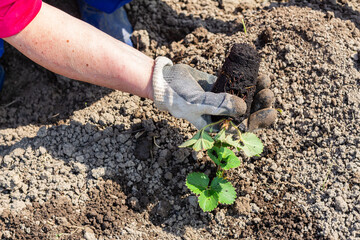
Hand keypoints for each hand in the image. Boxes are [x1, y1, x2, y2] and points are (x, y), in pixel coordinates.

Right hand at [151, 57, 275, 129]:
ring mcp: (223, 100)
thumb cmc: (177, 98)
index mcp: (218, 126)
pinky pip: (238, 85)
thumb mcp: (196, 104)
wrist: (165, 80)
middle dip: (261, 105)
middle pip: (248, 113)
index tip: (271, 111)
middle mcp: (222, 115)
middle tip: (268, 93)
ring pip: (246, 98)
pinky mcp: (222, 86)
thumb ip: (218, 105)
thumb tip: (243, 108)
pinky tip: (258, 74)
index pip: (243, 129)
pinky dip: (248, 80)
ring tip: (265, 80)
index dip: (259, 122)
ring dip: (258, 92)